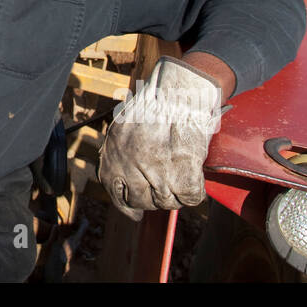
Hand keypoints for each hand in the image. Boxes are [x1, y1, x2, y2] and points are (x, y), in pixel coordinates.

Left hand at [97, 56, 226, 221]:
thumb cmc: (153, 105)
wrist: (178, 93)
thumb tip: (122, 183)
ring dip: (174, 193)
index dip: (126, 205)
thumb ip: (120, 154)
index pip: (115, 193)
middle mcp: (131, 167)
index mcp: (113, 155)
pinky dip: (193, 191)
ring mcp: (157, 173)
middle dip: (152, 198)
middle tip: (163, 186)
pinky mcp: (183, 174)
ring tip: (178, 174)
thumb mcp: (123, 126)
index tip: (134, 214)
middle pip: (141, 201)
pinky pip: (189, 198)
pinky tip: (192, 175)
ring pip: (166, 202)